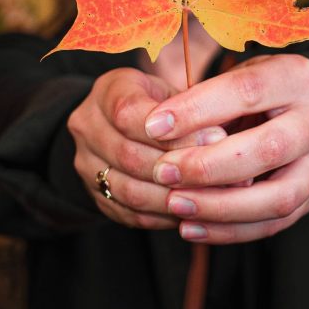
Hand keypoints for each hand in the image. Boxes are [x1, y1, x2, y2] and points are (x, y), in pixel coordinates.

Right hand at [67, 67, 227, 229]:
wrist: (123, 125)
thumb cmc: (159, 104)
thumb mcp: (172, 92)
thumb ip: (190, 112)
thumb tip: (222, 140)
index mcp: (106, 92)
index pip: (129, 114)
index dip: (173, 132)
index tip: (216, 139)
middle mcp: (87, 127)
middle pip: (129, 156)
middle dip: (179, 168)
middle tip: (222, 174)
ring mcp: (86, 165)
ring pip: (130, 191)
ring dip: (174, 197)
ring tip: (212, 197)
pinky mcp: (96, 196)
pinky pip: (131, 214)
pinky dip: (165, 216)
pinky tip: (193, 211)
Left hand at [143, 54, 308, 244]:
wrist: (303, 111)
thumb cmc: (257, 91)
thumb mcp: (236, 77)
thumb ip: (207, 100)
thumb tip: (160, 130)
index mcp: (296, 77)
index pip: (247, 91)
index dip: (198, 109)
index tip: (154, 126)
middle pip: (269, 148)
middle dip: (210, 165)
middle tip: (163, 171)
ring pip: (278, 197)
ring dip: (221, 206)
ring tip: (175, 205)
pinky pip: (274, 224)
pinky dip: (230, 231)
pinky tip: (191, 227)